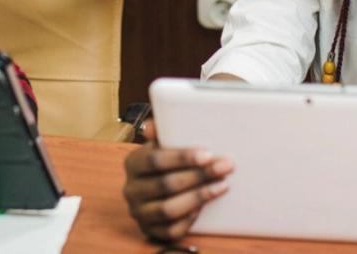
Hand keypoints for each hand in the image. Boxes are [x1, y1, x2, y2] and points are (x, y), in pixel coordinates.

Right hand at [123, 119, 231, 240]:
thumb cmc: (164, 163)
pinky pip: (171, 229)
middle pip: (165, 184)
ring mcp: (139, 213)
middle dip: (199, 175)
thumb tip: (151, 125)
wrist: (155, 193)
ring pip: (169, 209)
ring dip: (199, 197)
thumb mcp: (161, 145)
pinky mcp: (150, 231)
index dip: (181, 157)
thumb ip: (161, 132)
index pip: (155, 159)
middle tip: (225, 167)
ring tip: (222, 185)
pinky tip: (205, 206)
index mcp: (133, 163)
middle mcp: (131, 190)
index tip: (208, 154)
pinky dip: (189, 219)